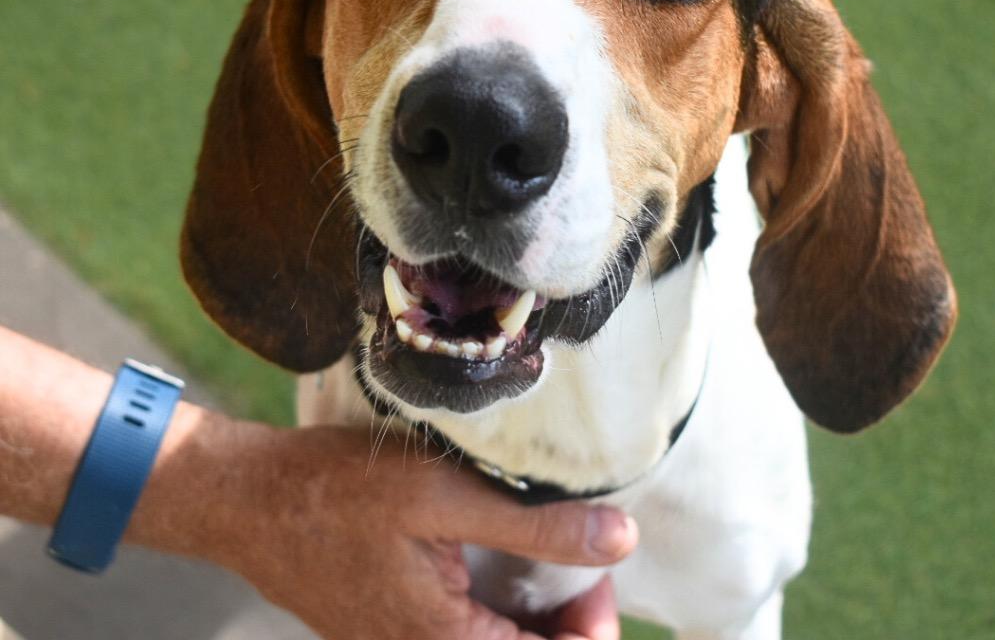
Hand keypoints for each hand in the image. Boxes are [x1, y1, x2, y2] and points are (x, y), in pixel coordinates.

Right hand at [201, 422, 636, 639]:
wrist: (249, 499)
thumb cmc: (337, 493)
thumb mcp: (442, 495)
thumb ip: (534, 524)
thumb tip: (620, 539)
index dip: (594, 627)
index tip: (596, 566)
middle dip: (568, 617)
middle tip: (574, 550)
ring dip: (534, 608)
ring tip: (541, 543)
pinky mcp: (394, 627)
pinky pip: (465, 630)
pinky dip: (496, 600)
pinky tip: (497, 549)